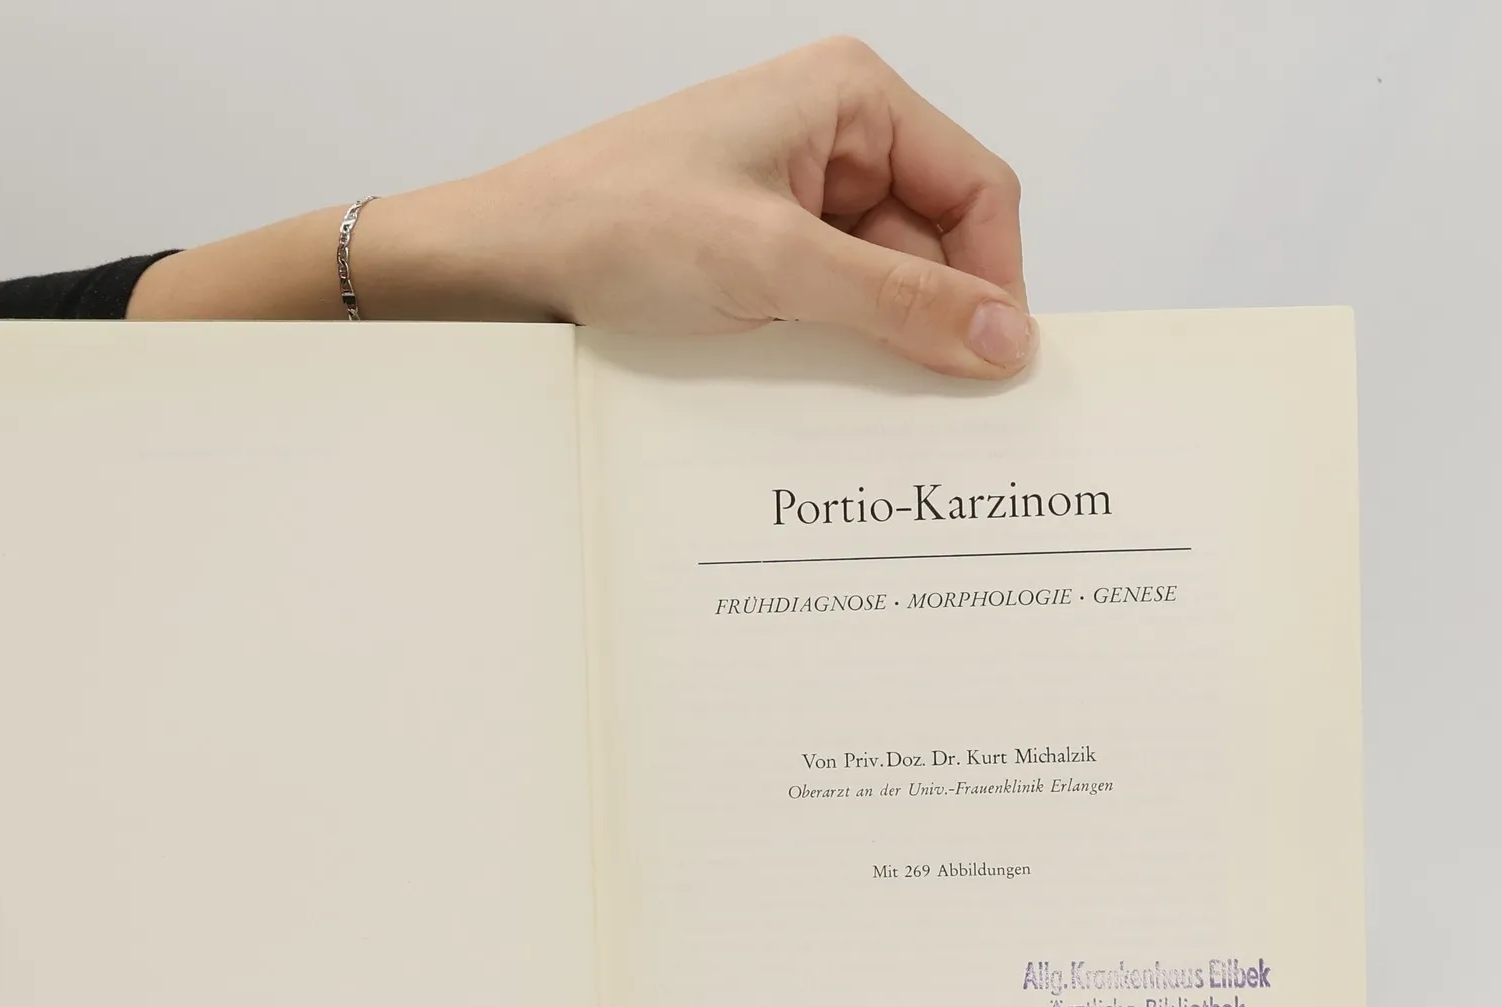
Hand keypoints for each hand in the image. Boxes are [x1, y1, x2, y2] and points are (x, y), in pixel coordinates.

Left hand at [132, 38, 1030, 379]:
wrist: (496, 265)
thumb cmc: (607, 224)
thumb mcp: (770, 266)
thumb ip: (896, 304)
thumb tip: (1004, 340)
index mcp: (850, 98)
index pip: (977, 189)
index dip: (993, 281)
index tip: (995, 368)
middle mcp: (830, 141)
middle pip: (933, 245)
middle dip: (931, 324)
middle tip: (935, 413)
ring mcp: (789, 202)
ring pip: (880, 288)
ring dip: (874, 348)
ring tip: (852, 403)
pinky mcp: (753, 258)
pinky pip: (825, 310)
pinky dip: (828, 355)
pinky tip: (810, 396)